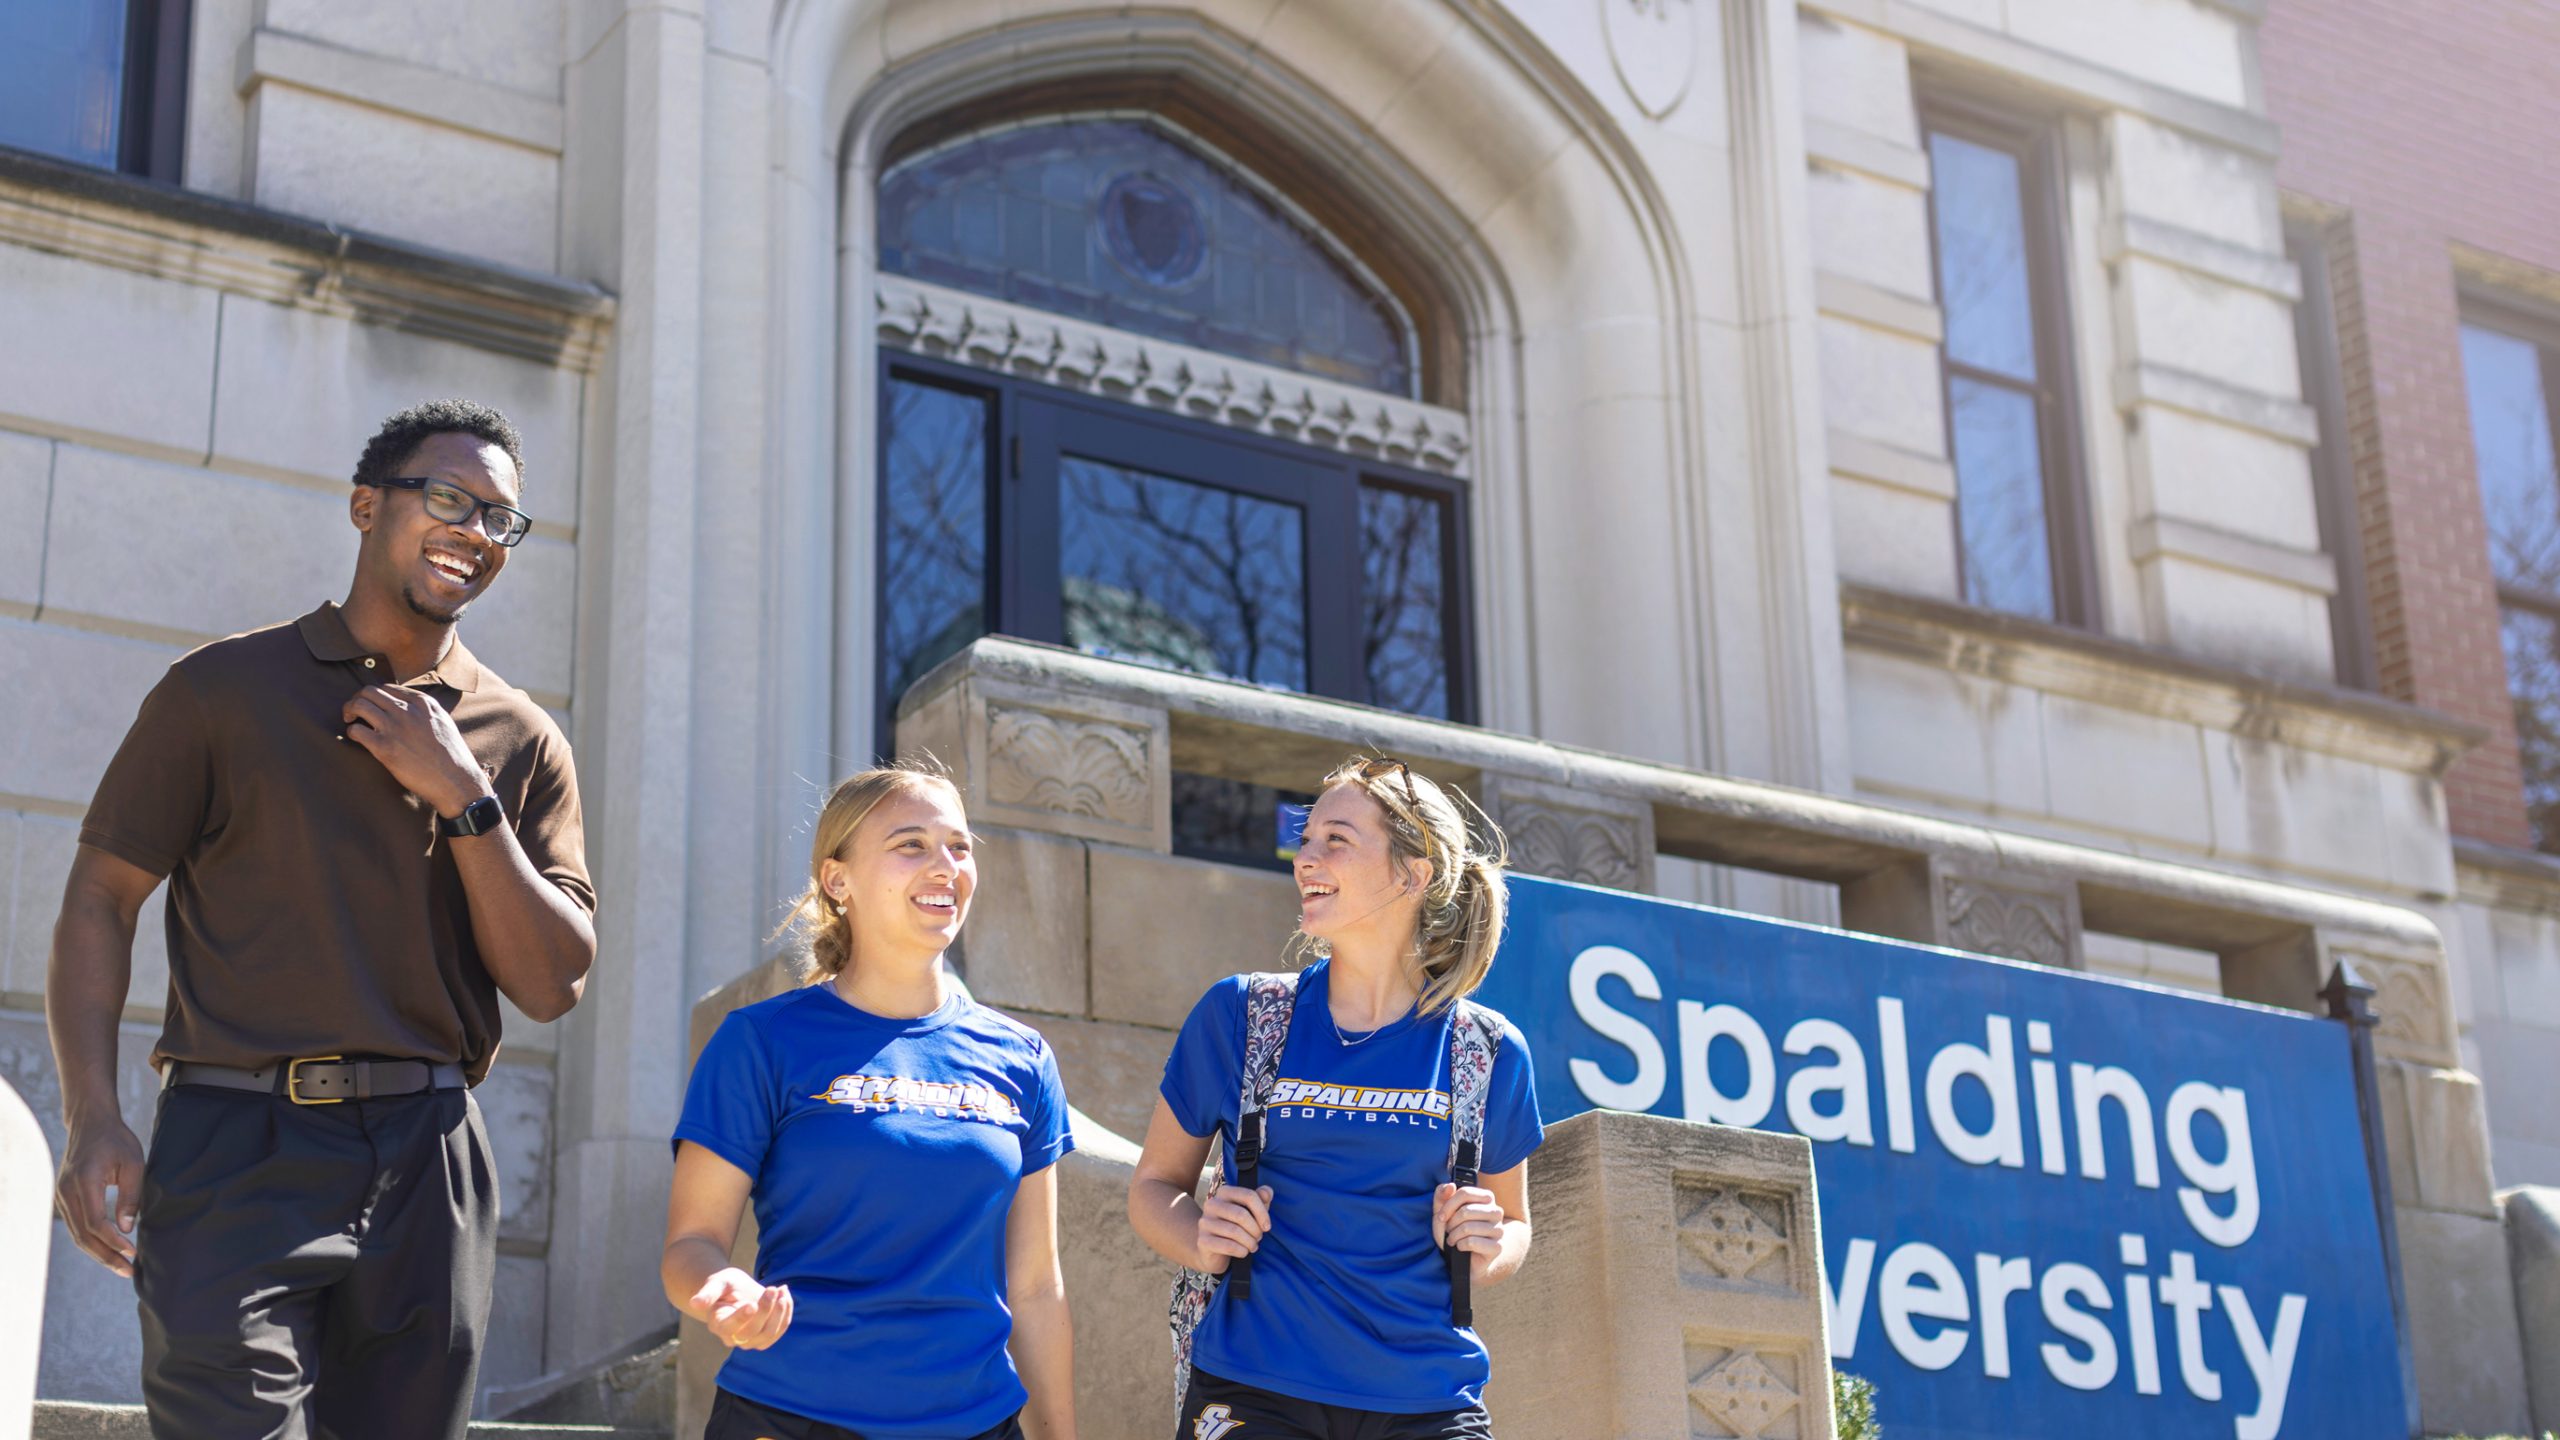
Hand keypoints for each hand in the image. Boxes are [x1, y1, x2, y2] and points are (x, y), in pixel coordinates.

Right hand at [56, 1116, 145, 1276]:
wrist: (90, 1123)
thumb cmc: (116, 1140)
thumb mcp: (133, 1163)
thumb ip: (130, 1196)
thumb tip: (127, 1229)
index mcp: (84, 1181)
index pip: (95, 1222)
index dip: (113, 1241)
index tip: (133, 1252)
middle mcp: (66, 1192)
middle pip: (83, 1235)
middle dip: (106, 1256)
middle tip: (129, 1271)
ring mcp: (61, 1196)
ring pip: (77, 1234)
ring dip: (98, 1252)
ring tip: (121, 1266)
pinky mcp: (64, 1198)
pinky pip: (76, 1226)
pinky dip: (91, 1241)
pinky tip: (108, 1250)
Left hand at [341, 685, 488, 817]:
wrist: (456, 781)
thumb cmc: (451, 756)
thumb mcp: (443, 722)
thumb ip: (425, 711)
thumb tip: (406, 707)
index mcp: (423, 703)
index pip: (387, 688)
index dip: (375, 697)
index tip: (373, 707)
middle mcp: (407, 711)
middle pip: (369, 692)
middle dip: (357, 699)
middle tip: (354, 712)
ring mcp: (395, 728)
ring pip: (359, 705)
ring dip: (349, 711)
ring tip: (350, 721)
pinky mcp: (384, 748)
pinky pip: (356, 730)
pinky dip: (351, 732)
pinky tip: (357, 738)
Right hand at [686, 1267, 793, 1349]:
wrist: (736, 1290)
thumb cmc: (724, 1285)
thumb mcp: (716, 1283)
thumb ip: (707, 1293)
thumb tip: (694, 1303)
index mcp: (718, 1324)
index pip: (730, 1329)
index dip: (741, 1319)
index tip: (752, 1304)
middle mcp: (733, 1337)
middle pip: (752, 1332)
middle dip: (765, 1310)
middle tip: (771, 1288)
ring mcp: (751, 1340)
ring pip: (769, 1334)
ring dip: (779, 1313)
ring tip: (780, 1290)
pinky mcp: (766, 1337)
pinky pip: (780, 1330)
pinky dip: (786, 1313)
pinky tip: (785, 1294)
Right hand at [1192, 1184, 1272, 1273]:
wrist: (1213, 1250)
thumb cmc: (1236, 1227)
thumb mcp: (1251, 1211)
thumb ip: (1261, 1199)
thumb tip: (1267, 1192)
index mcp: (1224, 1192)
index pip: (1248, 1196)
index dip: (1262, 1212)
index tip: (1267, 1226)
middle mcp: (1211, 1204)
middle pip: (1241, 1215)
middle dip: (1255, 1230)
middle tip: (1258, 1238)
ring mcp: (1205, 1222)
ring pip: (1235, 1231)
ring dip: (1250, 1242)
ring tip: (1252, 1246)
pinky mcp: (1203, 1240)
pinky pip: (1228, 1246)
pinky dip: (1241, 1251)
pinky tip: (1243, 1252)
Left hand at [1432, 1182, 1503, 1259]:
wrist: (1465, 1260)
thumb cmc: (1455, 1232)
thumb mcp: (1443, 1214)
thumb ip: (1442, 1196)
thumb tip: (1450, 1186)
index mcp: (1486, 1198)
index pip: (1465, 1193)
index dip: (1448, 1205)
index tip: (1441, 1216)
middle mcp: (1496, 1212)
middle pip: (1466, 1211)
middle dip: (1450, 1223)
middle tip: (1448, 1231)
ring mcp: (1499, 1229)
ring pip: (1468, 1228)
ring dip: (1454, 1236)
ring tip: (1453, 1240)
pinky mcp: (1497, 1247)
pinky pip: (1472, 1242)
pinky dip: (1460, 1246)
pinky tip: (1461, 1248)